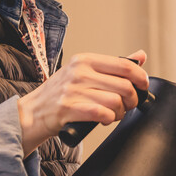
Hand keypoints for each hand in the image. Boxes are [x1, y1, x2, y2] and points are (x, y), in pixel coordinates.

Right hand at [17, 50, 148, 153]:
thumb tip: (141, 56)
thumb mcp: (83, 72)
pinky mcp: (68, 109)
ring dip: (121, 112)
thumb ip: (113, 65)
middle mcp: (79, 72)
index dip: (141, 78)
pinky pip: (103, 114)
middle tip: (128, 106)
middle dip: (132, 100)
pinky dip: (109, 119)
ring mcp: (73, 90)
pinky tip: (105, 119)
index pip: (124, 65)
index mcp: (85, 60)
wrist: (32, 112)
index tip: (143, 87)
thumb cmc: (60, 93)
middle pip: (124, 86)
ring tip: (114, 114)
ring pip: (116, 101)